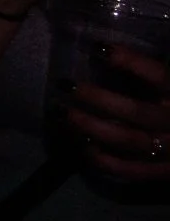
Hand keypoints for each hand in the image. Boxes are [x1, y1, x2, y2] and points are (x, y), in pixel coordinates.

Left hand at [63, 45, 169, 184]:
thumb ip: (155, 73)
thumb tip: (113, 48)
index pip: (160, 77)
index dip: (131, 61)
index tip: (98, 48)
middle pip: (136, 112)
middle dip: (98, 99)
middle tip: (65, 85)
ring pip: (128, 140)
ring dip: (91, 127)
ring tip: (62, 113)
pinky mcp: (164, 172)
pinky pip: (131, 170)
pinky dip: (105, 160)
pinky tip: (84, 146)